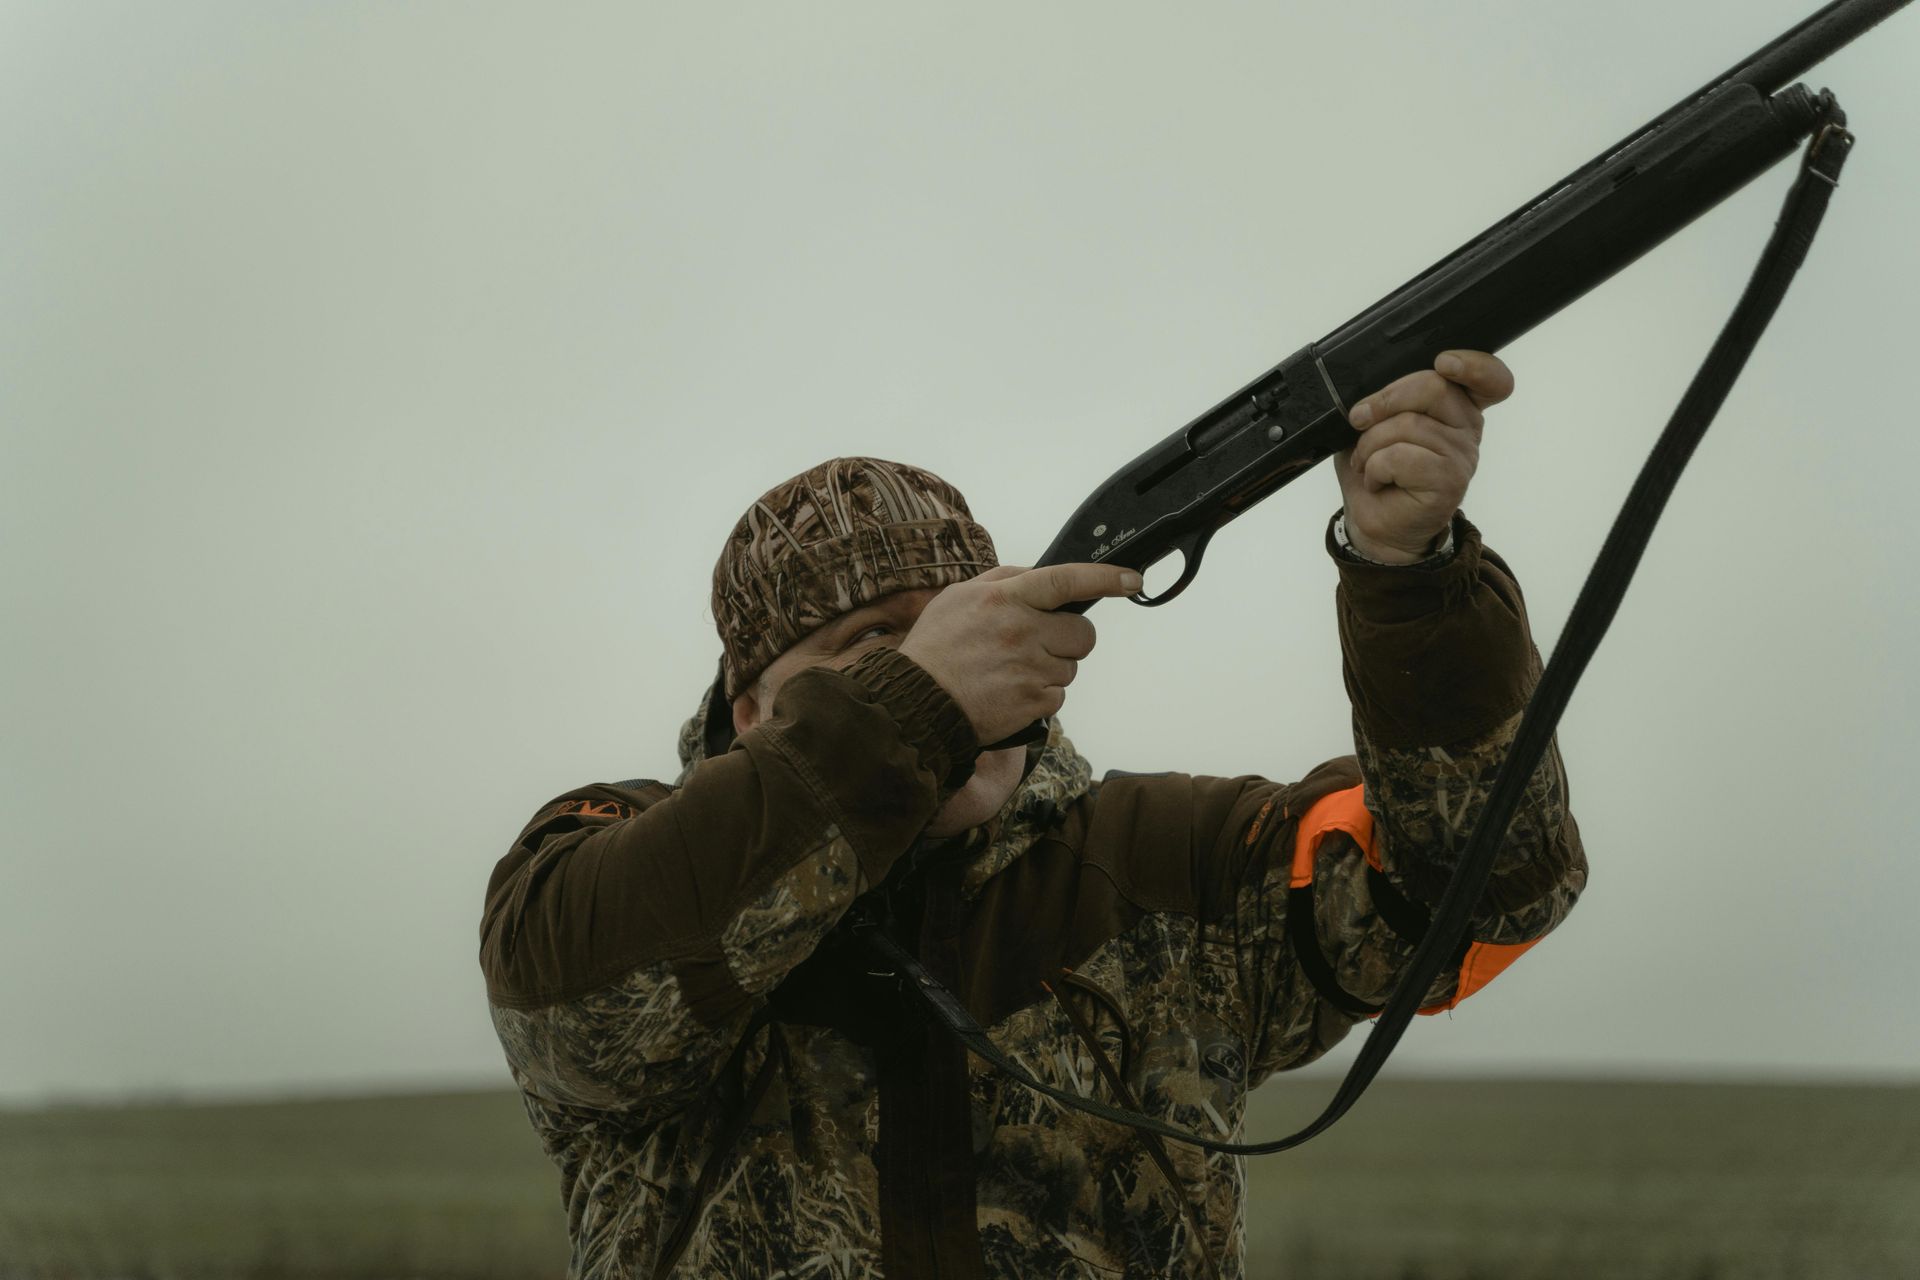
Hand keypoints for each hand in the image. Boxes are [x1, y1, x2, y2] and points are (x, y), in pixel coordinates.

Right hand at [898, 563, 1138, 743]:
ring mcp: (1030, 669)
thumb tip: (1040, 574)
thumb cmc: (936, 647)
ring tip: (1011, 672)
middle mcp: (1022, 631)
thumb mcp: (959, 597)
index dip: (1105, 578)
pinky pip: (1058, 697)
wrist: (917, 703)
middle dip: (1070, 639)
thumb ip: (1003, 580)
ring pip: (1070, 667)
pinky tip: (1010, 692)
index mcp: (1005, 599)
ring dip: (1051, 670)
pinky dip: (1040, 696)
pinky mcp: (1033, 702)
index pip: (1066, 580)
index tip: (1132, 580)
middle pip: (1084, 633)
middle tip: (1040, 644)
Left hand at [1334, 350, 1513, 563]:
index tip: (1445, 362)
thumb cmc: (1377, 470)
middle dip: (1385, 400)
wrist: (1375, 524)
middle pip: (1434, 387)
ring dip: (1370, 444)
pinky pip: (1401, 457)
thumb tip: (1367, 393)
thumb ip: (1383, 399)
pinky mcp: (1449, 482)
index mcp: (1456, 405)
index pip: (1489, 378)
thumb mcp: (1373, 424)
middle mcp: (1467, 427)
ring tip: (1366, 463)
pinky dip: (1375, 467)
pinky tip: (1377, 481)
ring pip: (1408, 424)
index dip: (1474, 365)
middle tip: (1359, 419)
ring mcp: (1463, 455)